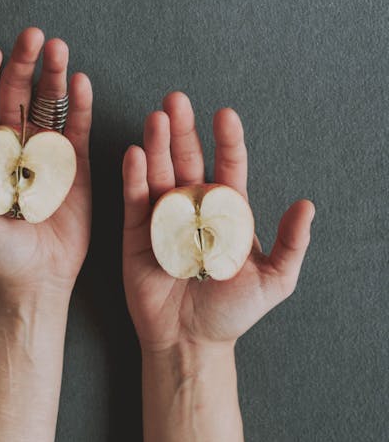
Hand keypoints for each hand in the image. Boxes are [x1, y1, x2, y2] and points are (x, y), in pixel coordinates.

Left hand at [0, 27, 92, 298]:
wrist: (32, 278)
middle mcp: (11, 146)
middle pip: (15, 93)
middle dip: (23, 62)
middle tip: (33, 36)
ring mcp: (43, 153)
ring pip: (47, 104)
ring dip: (52, 75)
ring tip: (58, 50)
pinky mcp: (73, 167)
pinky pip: (75, 129)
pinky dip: (79, 105)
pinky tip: (79, 82)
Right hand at [122, 91, 314, 351]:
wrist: (190, 341)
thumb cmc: (231, 314)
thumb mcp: (274, 281)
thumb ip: (290, 245)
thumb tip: (307, 205)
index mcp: (227, 214)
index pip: (228, 167)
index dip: (227, 141)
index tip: (225, 115)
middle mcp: (193, 210)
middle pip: (188, 161)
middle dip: (183, 131)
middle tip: (176, 101)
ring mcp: (163, 220)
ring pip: (159, 174)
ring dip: (157, 146)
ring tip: (156, 118)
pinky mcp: (137, 236)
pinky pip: (135, 202)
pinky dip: (134, 178)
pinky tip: (136, 154)